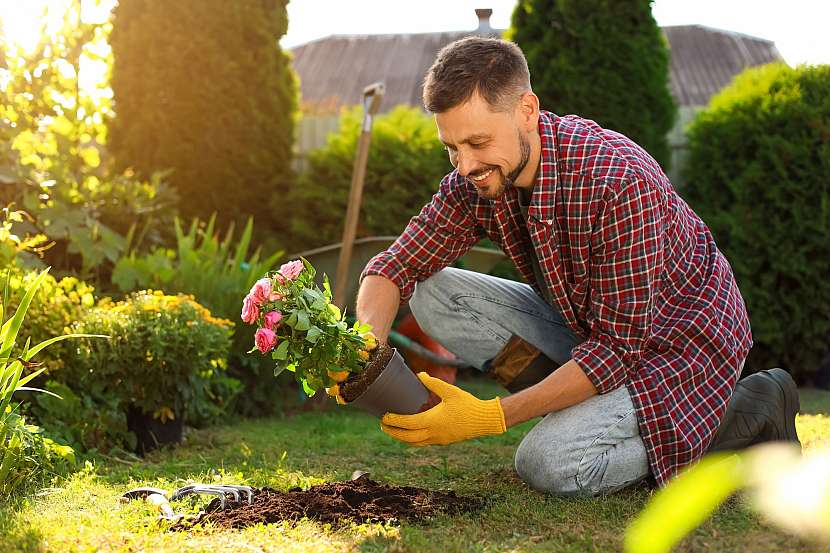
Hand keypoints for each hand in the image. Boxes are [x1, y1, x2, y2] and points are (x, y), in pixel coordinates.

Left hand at [381, 372, 505, 445]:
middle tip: (382, 425)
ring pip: (414, 443)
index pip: (407, 423)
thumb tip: (420, 374)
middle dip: (393, 432)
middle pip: (407, 437)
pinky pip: (423, 443)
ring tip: (392, 431)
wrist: (484, 420)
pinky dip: (412, 440)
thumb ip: (434, 383)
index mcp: (433, 421)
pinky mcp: (443, 441)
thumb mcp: (450, 391)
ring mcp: (438, 439)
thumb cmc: (468, 404)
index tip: (384, 416)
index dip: (394, 421)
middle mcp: (434, 433)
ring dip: (401, 438)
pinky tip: (409, 434)